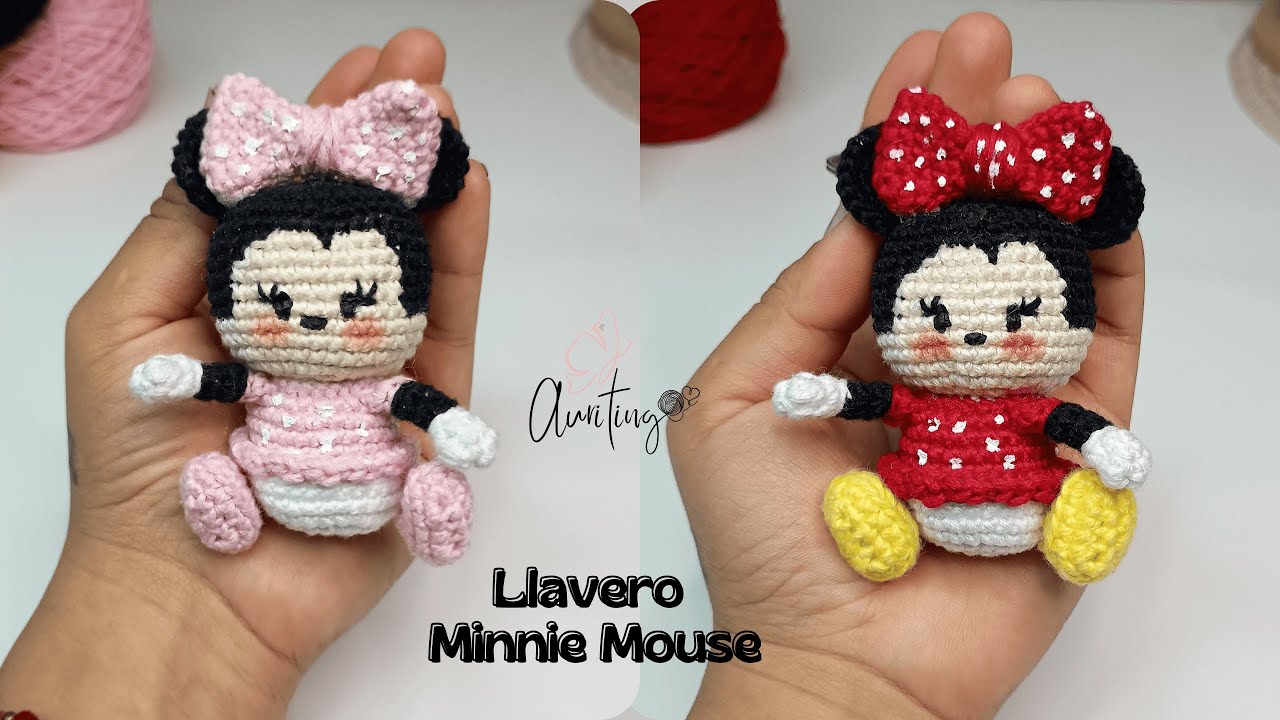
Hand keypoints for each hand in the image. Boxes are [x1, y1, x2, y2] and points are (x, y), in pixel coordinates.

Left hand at [0, 29, 490, 717]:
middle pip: (364, 211)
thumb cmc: (139, 460)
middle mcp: (312, 318)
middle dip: (391, 133)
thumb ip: (184, 231)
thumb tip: (243, 143)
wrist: (194, 589)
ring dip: (433, 175)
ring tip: (447, 108)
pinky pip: (452, 320)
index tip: (358, 66)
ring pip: (414, 253)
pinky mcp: (423, 409)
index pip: (290, 189)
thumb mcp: (123, 319)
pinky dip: (464, 252)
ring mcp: (373, 361)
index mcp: (240, 292)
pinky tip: (468, 188)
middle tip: (421, 66)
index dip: (324, 123)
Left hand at [668, 13, 1145, 718]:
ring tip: (1040, 101)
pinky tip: (1100, 195)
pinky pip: (1104, 344)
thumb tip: (856, 208)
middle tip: (990, 52)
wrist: (838, 665)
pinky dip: (1109, 268)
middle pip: (966, 226)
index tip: (921, 59)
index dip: (901, 138)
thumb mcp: (734, 399)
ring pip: (1037, 266)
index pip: (882, 220)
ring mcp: (1004, 394)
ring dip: (1042, 179)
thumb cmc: (765, 543)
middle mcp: (930, 356)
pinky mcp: (1067, 443)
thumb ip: (796, 302)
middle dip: (978, 133)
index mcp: (850, 342)